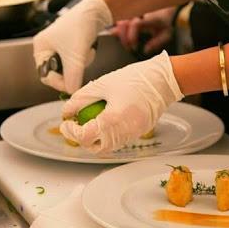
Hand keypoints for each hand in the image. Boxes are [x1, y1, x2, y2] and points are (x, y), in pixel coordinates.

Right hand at [33, 0, 112, 93]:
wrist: (96, 11)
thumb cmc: (80, 28)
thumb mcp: (75, 56)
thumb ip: (72, 76)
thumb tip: (71, 92)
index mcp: (40, 47)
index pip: (45, 75)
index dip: (59, 82)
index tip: (73, 86)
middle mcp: (46, 47)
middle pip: (57, 72)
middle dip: (71, 69)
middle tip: (80, 63)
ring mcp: (58, 46)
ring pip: (68, 68)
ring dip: (79, 63)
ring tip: (85, 51)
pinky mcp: (70, 45)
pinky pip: (74, 61)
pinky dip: (82, 57)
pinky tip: (87, 48)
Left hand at [60, 50, 182, 152]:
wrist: (163, 80)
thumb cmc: (134, 79)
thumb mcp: (102, 84)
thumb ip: (81, 99)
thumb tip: (67, 110)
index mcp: (113, 120)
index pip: (85, 137)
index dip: (71, 131)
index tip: (66, 122)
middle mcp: (123, 133)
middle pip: (95, 148)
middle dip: (81, 139)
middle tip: (73, 125)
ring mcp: (132, 135)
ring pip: (107, 147)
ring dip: (93, 138)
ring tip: (87, 121)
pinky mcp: (138, 133)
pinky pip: (117, 140)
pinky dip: (106, 135)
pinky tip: (102, 120)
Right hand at [113, 7, 175, 55]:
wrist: (170, 14)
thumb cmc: (168, 24)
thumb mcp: (166, 35)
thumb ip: (156, 43)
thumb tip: (145, 50)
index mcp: (148, 19)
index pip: (135, 24)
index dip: (132, 36)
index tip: (134, 47)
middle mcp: (139, 16)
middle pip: (124, 24)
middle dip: (123, 37)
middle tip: (128, 48)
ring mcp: (135, 16)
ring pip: (121, 22)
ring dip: (119, 33)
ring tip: (124, 44)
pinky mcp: (133, 17)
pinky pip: (122, 22)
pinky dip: (118, 29)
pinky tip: (115, 35)